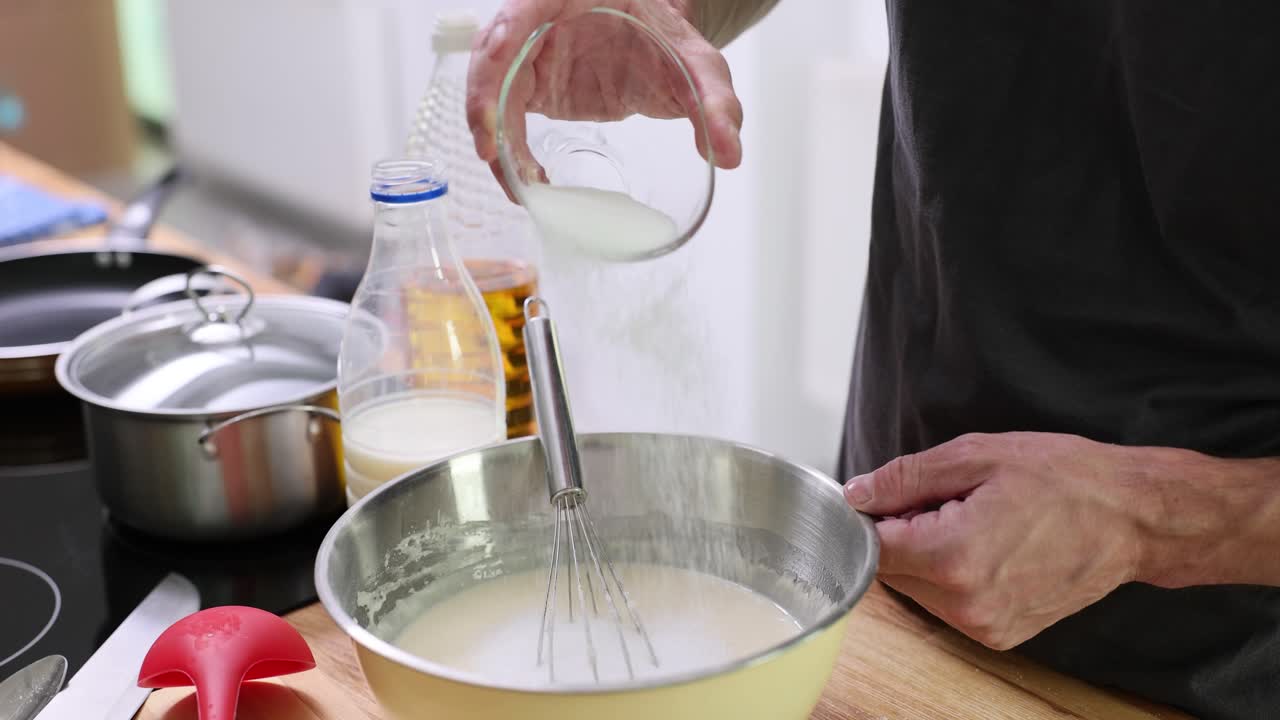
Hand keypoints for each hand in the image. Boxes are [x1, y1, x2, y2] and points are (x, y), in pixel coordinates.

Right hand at [466, 0, 743, 190]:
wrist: (662, 39)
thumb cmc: (672, 38)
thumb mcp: (700, 66)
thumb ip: (716, 103)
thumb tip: (728, 155)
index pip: (522, 12)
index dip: (499, 55)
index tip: (499, 99)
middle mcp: (537, 17)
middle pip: (490, 54)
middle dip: (484, 106)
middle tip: (496, 157)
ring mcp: (528, 49)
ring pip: (489, 87)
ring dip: (493, 135)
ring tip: (518, 185)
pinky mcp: (530, 81)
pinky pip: (504, 111)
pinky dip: (508, 147)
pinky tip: (527, 180)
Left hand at [843, 432, 1144, 649]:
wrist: (1133, 518)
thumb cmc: (1065, 480)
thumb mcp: (976, 456)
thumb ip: (905, 478)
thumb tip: (858, 493)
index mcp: (953, 557)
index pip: (871, 546)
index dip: (874, 515)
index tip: (894, 495)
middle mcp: (965, 603)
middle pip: (891, 570)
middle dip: (904, 533)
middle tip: (948, 501)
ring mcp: (984, 625)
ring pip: (917, 588)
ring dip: (927, 555)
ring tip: (976, 522)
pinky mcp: (1000, 635)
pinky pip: (948, 604)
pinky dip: (953, 576)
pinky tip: (989, 547)